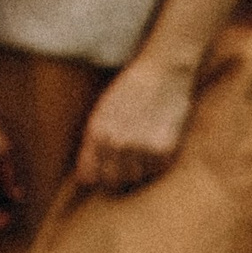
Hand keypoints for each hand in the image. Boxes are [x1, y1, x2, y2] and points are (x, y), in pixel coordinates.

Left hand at [72, 50, 197, 193]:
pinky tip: (156, 144)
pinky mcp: (164, 149)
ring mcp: (141, 148)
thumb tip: (87, 178)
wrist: (163, 70)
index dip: (95, 175)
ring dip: (137, 169)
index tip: (102, 171)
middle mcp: (116, 144)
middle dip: (115, 175)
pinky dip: (156, 163)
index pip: (89, 176)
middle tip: (124, 162)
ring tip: (141, 150)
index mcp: (96, 133)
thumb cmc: (130, 88)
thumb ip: (92, 143)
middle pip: (112, 182)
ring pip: (135, 178)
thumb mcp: (102, 111)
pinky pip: (156, 170)